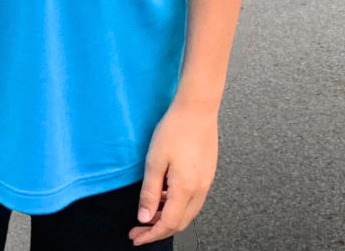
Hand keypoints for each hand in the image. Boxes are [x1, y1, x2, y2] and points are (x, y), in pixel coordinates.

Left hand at [131, 99, 217, 245]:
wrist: (198, 107)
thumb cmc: (175, 129)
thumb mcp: (155, 161)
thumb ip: (150, 192)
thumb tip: (144, 218)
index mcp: (185, 189)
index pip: (168, 224)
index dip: (150, 235)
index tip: (136, 237)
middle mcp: (199, 189)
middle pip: (180, 223)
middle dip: (158, 230)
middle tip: (139, 228)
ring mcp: (206, 182)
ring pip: (187, 212)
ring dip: (168, 217)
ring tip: (150, 212)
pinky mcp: (208, 173)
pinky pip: (193, 199)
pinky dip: (178, 205)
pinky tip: (166, 195)